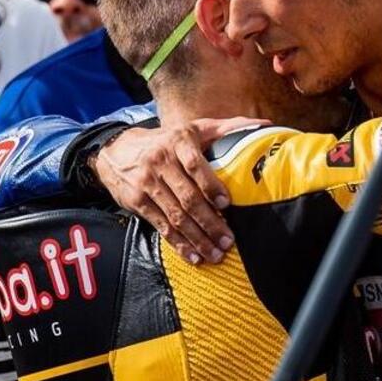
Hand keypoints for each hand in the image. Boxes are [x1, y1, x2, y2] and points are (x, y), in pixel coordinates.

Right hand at [92, 117, 265, 263]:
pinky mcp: (137, 202)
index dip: (210, 185)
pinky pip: (161, 226)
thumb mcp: (194, 128)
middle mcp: (160, 162)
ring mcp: (147, 183)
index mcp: (178, 141)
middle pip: (187, 197)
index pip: (194, 165)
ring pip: (175, 216)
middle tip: (228, 240)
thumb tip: (264, 124)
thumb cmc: (168, 139)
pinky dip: (178, 243)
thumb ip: (228, 128)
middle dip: (210, 222)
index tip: (227, 203)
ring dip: (197, 238)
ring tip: (216, 254)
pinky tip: (193, 256)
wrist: (117, 149)